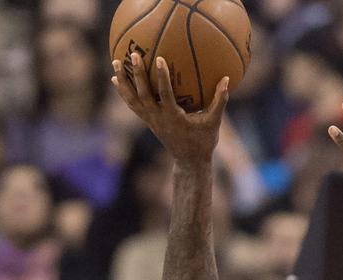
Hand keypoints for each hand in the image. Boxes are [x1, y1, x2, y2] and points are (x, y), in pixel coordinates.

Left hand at [111, 53, 227, 164]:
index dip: (162, 76)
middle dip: (137, 74)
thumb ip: (219, 100)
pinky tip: (117, 79)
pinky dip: (124, 91)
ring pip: (132, 98)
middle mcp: (158, 118)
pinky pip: (132, 104)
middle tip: (133, 54)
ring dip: (123, 80)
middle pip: (142, 94)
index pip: (165, 94)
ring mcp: (150, 120)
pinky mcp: (147, 121)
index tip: (159, 58)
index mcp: (173, 117)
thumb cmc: (203, 141)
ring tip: (116, 61)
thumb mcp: (214, 122)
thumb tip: (227, 79)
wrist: (189, 161)